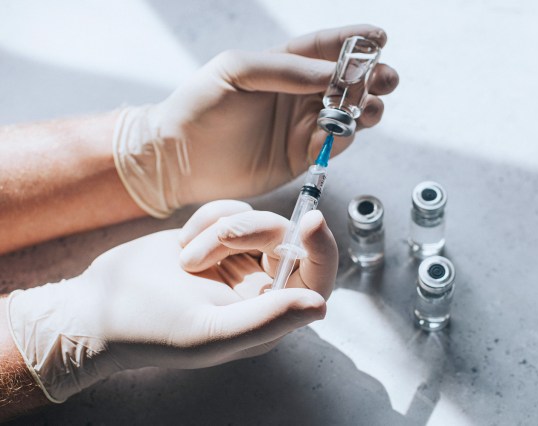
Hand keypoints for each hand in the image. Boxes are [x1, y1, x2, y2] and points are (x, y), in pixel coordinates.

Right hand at [6, 200, 336, 401]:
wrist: (100, 304)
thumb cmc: (150, 329)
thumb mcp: (210, 332)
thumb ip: (267, 319)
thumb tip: (320, 306)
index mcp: (269, 316)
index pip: (317, 279)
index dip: (322, 249)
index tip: (311, 220)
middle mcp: (261, 287)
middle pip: (285, 239)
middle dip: (246, 233)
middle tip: (199, 253)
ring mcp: (240, 259)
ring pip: (256, 219)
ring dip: (218, 229)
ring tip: (185, 259)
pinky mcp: (218, 237)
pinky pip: (232, 209)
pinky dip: (206, 218)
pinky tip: (181, 244)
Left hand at [113, 24, 398, 216]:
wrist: (180, 159)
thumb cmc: (199, 106)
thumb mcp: (236, 71)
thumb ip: (285, 69)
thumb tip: (332, 72)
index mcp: (282, 66)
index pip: (324, 49)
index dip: (354, 42)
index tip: (380, 37)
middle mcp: (297, 95)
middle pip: (346, 82)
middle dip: (372, 77)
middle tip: (385, 78)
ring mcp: (301, 126)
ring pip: (348, 113)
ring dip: (366, 107)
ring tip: (369, 106)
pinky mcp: (302, 156)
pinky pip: (335, 143)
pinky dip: (345, 136)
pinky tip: (343, 129)